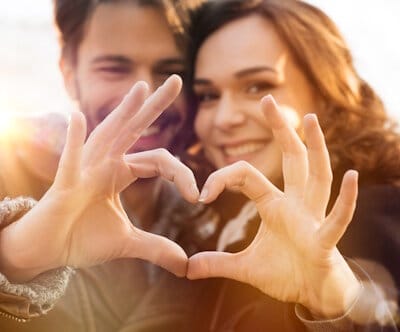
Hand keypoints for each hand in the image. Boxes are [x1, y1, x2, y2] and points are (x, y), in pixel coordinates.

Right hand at [0, 75, 198, 281]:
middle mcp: (105, 163)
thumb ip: (156, 247)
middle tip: (177, 80)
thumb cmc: (82, 238)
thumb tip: (185, 264)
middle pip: (134, 129)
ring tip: (141, 89)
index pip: (159, 161)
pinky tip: (77, 116)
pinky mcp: (65, 184)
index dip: (182, 175)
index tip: (198, 196)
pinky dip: (74, 140)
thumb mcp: (126, 242)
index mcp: (120, 172)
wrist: (49, 251)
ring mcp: (85, 169)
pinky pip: (70, 159)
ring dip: (123, 112)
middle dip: (155, 106)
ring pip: (107, 134)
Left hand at [187, 95, 360, 317]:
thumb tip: (187, 269)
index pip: (247, 176)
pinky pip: (336, 217)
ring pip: (316, 176)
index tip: (201, 194)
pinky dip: (345, 200)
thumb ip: (218, 263)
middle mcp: (296, 204)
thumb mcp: (246, 268)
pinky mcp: (324, 240)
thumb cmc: (286, 274)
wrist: (314, 295)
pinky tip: (351, 176)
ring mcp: (313, 218)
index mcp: (275, 205)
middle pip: (291, 159)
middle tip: (268, 99)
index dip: (223, 178)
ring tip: (310, 119)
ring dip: (315, 148)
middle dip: (281, 130)